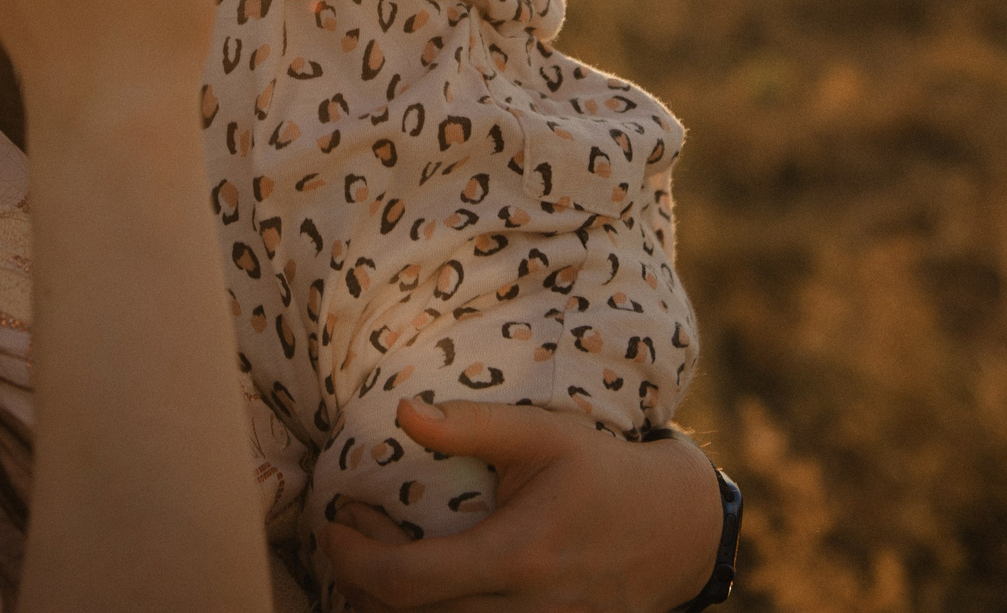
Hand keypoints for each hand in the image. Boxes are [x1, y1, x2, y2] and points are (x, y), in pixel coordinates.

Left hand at [323, 398, 722, 612]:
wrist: (673, 529)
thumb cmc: (603, 471)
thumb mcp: (542, 435)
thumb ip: (472, 425)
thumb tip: (401, 413)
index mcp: (516, 558)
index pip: (408, 580)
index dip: (354, 558)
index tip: (332, 523)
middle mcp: (522, 609)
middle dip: (360, 578)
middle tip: (346, 532)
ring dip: (389, 602)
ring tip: (372, 558)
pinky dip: (429, 612)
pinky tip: (416, 584)